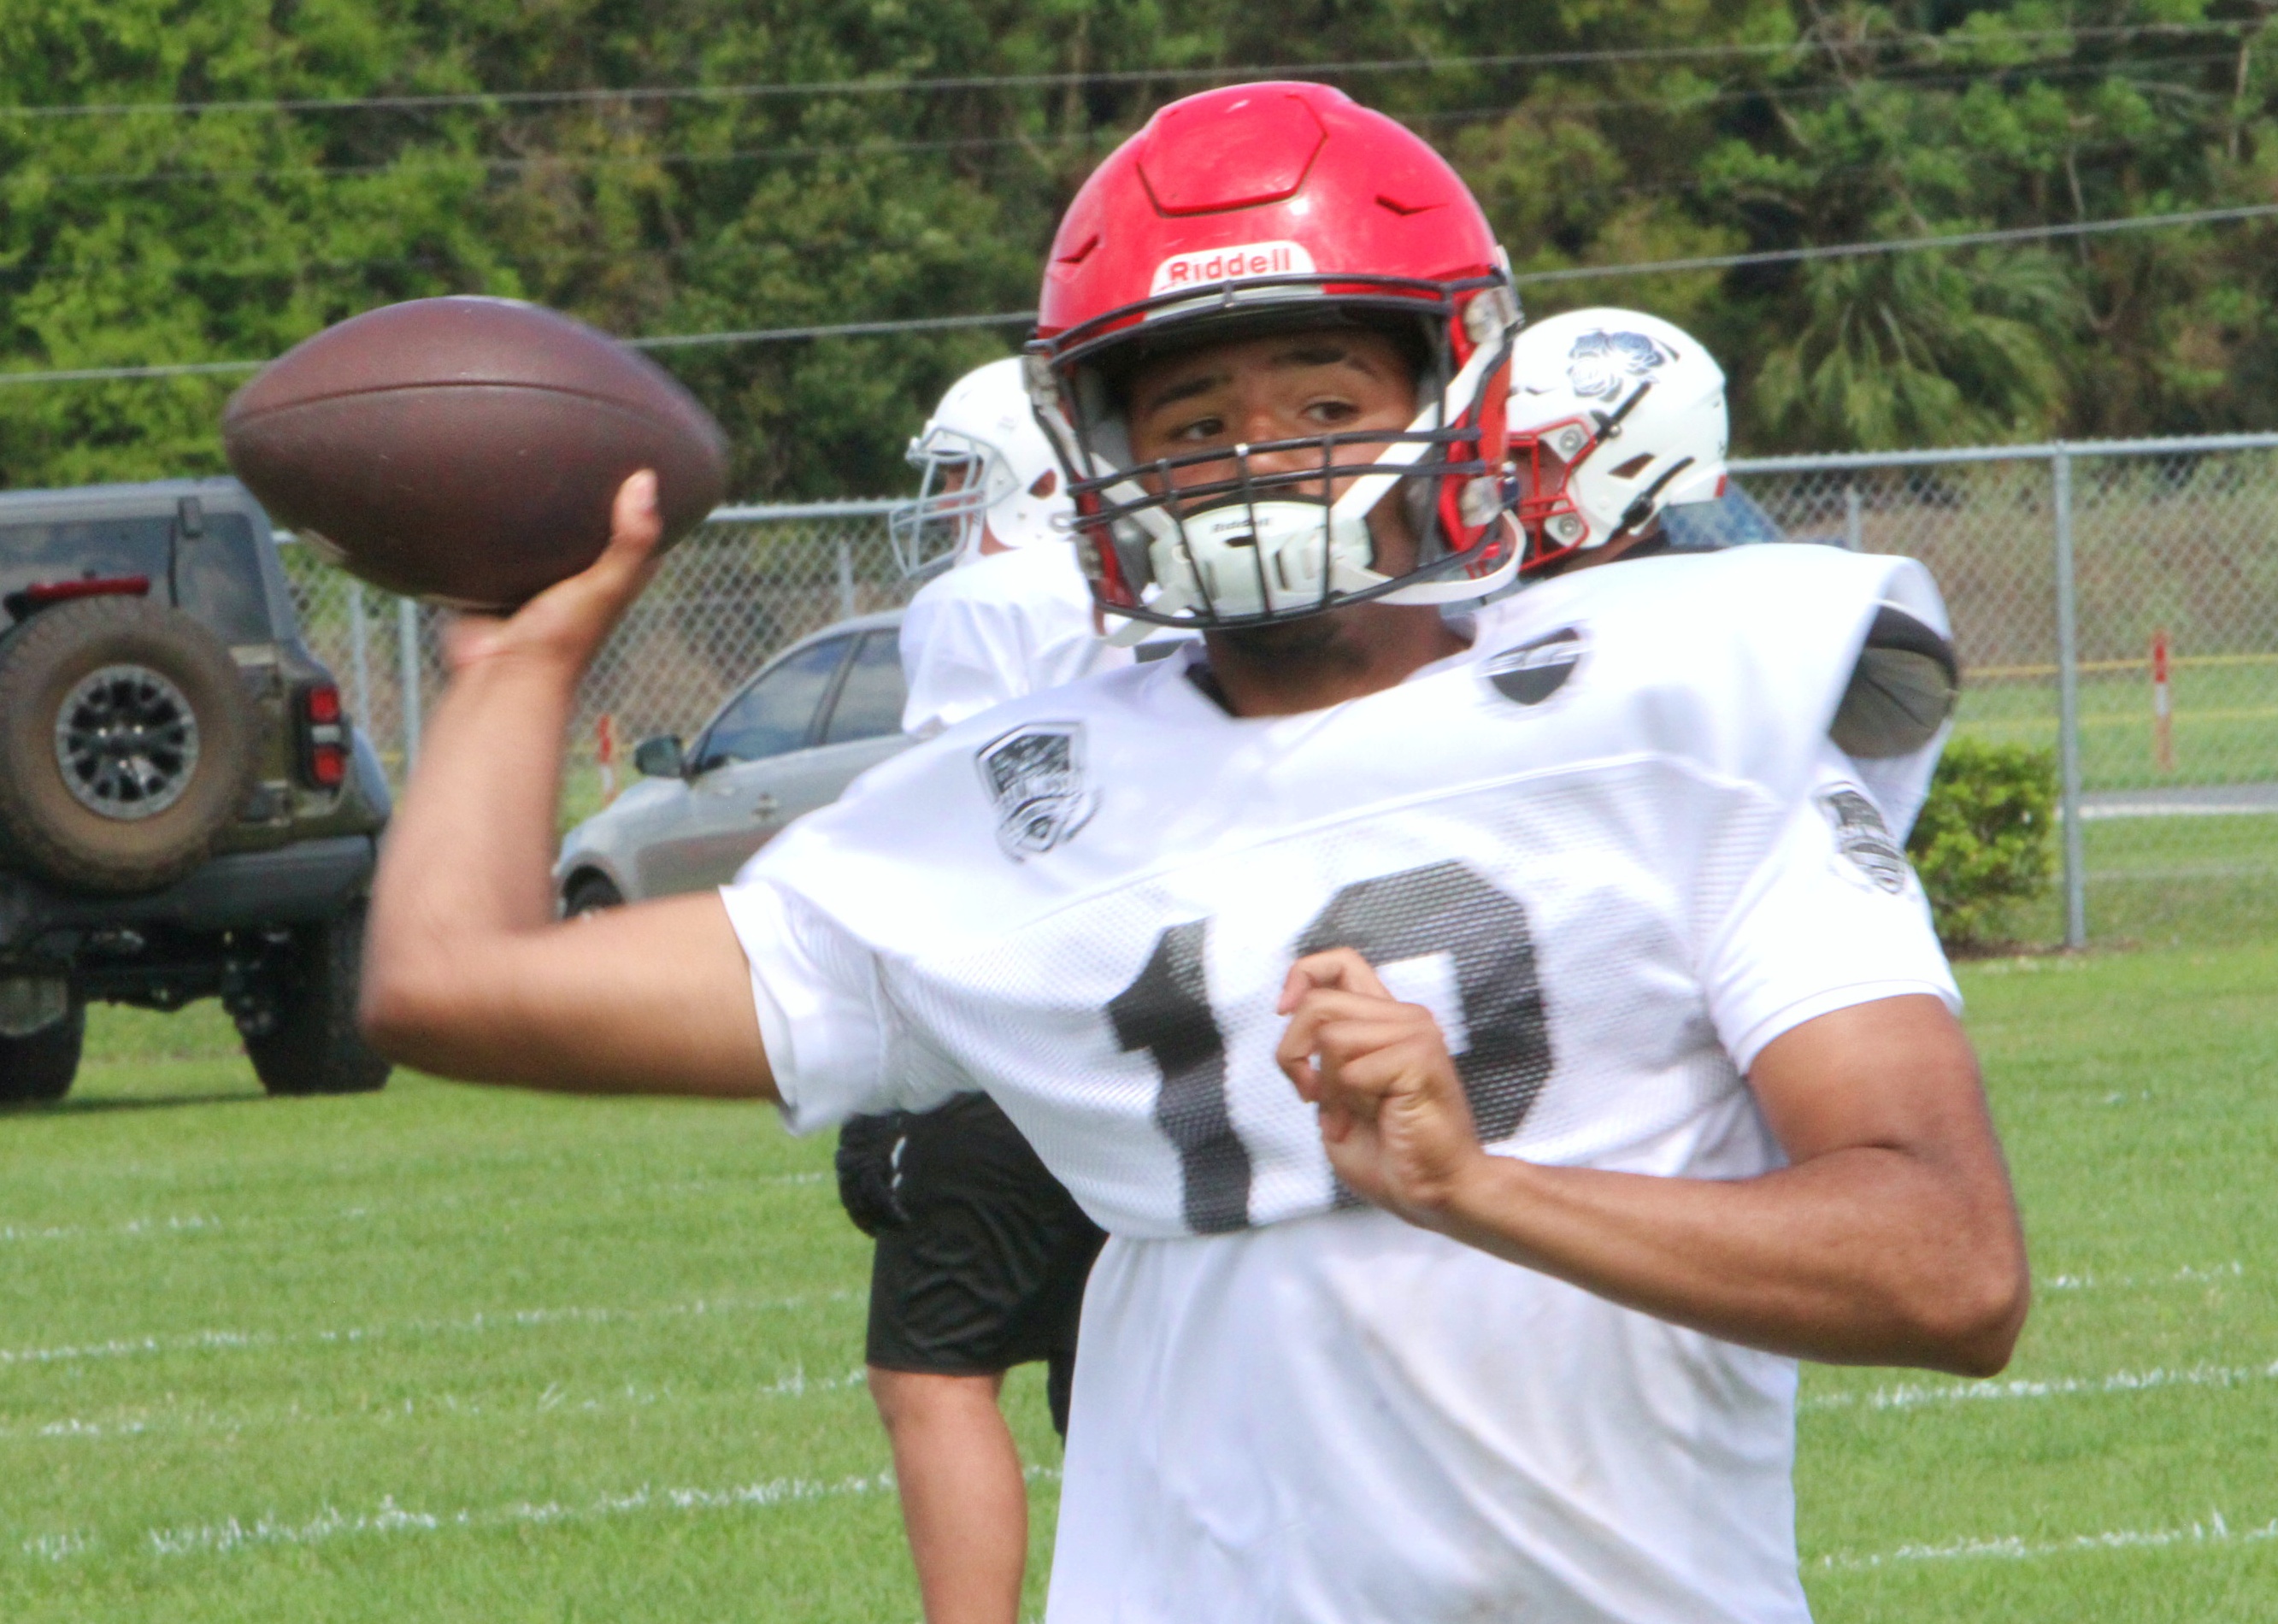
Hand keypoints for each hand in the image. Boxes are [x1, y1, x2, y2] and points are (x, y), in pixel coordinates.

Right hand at [442, 470, 666, 680]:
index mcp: (613, 576)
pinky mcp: (499, 577)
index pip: (639, 530)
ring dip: (536, 504)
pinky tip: (486, 487)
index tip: (641, 455)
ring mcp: (537, 576)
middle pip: (588, 524)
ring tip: (530, 451)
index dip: (643, 497)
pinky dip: (494, 521)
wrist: (498, 675)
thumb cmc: (559, 641)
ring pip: (541, 531)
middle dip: (586, 492)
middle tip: (578, 440)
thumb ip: (629, 541)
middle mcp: (578, 574)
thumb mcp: (604, 587)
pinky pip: (498, 541)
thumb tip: (645, 482)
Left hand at [1275, 947, 1486, 1223]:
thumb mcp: (1336, 1094)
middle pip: (1318, 1003)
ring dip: (1328, 1089)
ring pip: (1331, 1036)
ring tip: (1352, 1118)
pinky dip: (1347, 1104)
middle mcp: (1404, 1018)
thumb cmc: (1390, 1154)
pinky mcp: (1420, 1058)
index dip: (1303, 976)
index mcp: (1387, 1021)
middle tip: (1312, 1097)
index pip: (1342, 963)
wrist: (1436, 1193)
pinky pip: (1351, 1069)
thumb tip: (1293, 1013)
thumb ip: (1321, 1053)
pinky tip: (1372, 1123)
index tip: (1284, 1012)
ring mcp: (1416, 1034)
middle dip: (1293, 1055)